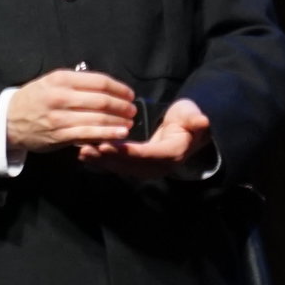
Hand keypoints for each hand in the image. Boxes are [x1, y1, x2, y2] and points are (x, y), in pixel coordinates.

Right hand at [7, 68, 138, 156]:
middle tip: (132, 110)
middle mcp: (61, 96)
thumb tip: (107, 86)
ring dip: (119, 121)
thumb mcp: (52, 81)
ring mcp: (60, 117)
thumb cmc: (36, 98)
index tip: (129, 95)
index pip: (99, 81)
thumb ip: (77, 82)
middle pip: (102, 100)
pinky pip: (89, 134)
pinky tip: (120, 134)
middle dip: (122, 106)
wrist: (9, 119)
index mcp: (61, 79)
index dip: (119, 89)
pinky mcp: (60, 135)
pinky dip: (108, 134)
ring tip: (129, 122)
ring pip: (98, 118)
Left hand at [77, 97, 212, 179]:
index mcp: (171, 153)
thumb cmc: (188, 119)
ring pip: (121, 167)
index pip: (146, 154)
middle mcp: (158, 166)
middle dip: (107, 158)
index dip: (126, 151)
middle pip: (129, 165)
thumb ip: (195, 119)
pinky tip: (85, 154)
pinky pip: (118, 165)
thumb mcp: (193, 116)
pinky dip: (102, 161)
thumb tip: (203, 120)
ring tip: (82, 151)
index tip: (107, 145)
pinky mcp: (138, 166)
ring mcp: (147, 169)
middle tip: (86, 149)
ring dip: (101, 161)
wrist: (188, 130)